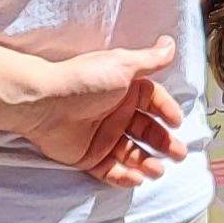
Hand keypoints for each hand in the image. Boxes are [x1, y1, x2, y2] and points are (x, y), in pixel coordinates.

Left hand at [21, 41, 187, 187]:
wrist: (45, 103)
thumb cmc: (85, 81)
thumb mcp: (122, 65)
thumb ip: (150, 59)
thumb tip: (170, 43)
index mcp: (125, 91)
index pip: (153, 103)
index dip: (167, 112)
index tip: (177, 122)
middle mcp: (115, 113)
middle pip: (146, 131)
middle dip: (164, 143)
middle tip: (178, 154)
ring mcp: (102, 136)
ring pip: (131, 153)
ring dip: (147, 162)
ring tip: (157, 170)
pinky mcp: (88, 156)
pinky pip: (110, 170)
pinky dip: (124, 177)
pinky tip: (136, 179)